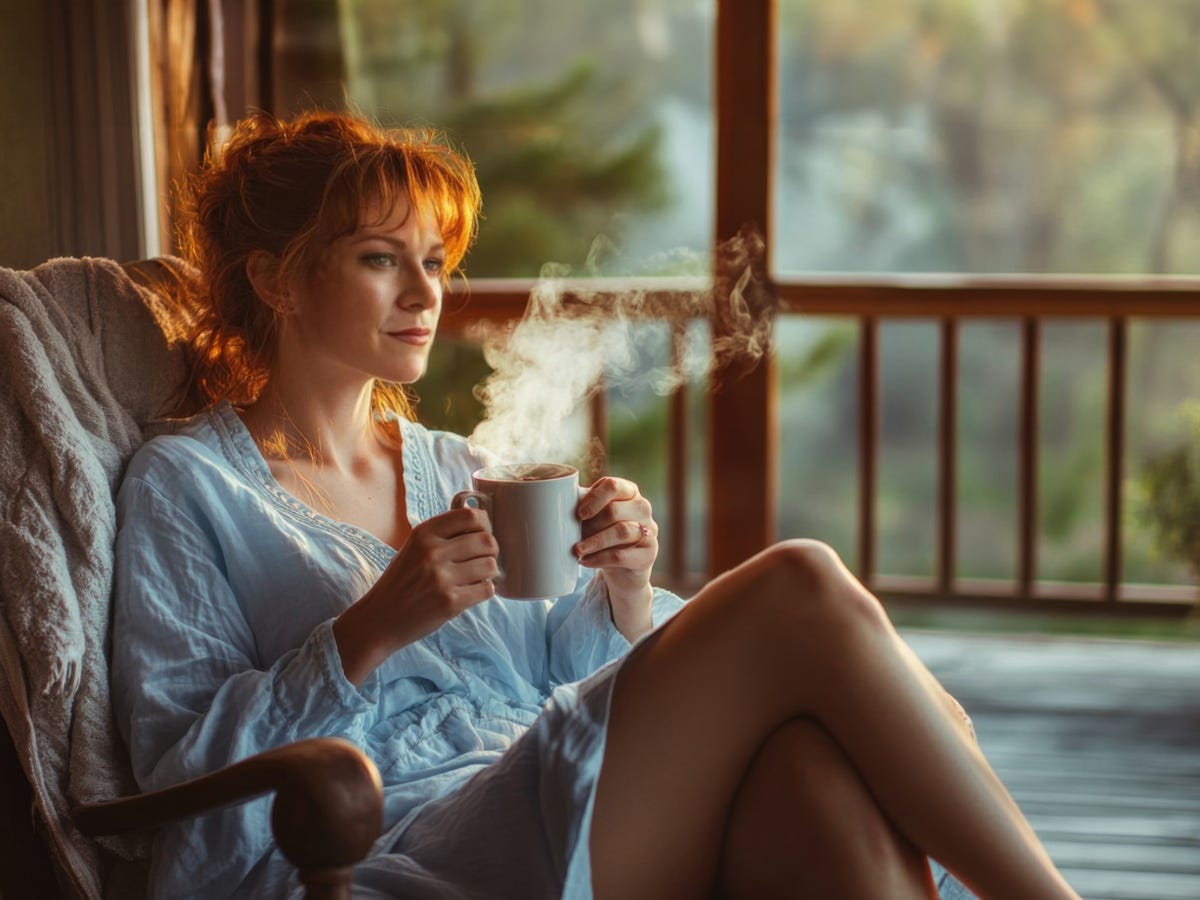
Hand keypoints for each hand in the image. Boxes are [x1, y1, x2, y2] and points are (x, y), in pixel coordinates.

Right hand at [334, 507, 497, 684]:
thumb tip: (481, 522)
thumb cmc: (401, 581)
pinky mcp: (450, 603)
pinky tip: (472, 591)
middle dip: (491, 551)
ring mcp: (442, 578)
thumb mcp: (414, 547)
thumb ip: (443, 534)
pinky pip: (486, 589)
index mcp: (424, 533)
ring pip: (490, 565)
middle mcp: (433, 552)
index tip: (481, 535)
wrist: (379, 619)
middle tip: (482, 559)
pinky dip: (484, 590)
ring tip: (477, 576)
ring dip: (489, 572)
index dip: (485, 525)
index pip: (471, 516)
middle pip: (486, 541)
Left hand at [575, 476, 657, 638]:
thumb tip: (546, 494)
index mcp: (629, 491)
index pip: (612, 485)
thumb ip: (580, 504)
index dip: (593, 498)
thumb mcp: (594, 517)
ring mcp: (649, 530)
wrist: (624, 568)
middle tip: (574, 536)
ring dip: (594, 542)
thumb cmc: (603, 534)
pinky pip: (622, 555)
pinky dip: (599, 559)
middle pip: (614, 510)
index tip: (578, 514)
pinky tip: (585, 561)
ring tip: (577, 550)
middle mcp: (642, 508)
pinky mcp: (649, 553)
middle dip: (590, 525)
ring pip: (621, 532)